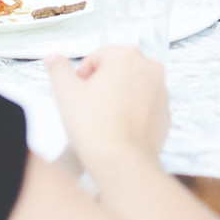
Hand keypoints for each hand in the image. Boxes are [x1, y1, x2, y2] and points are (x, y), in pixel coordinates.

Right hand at [45, 46, 168, 177]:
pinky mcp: (165, 114)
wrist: (122, 163)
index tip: (77, 90)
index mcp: (127, 57)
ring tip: (102, 118)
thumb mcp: (65, 92)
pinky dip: (131, 112)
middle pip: (118, 68)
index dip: (83, 73)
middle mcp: (150, 69)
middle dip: (101, 83)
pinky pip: (144, 105)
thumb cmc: (95, 127)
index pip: (98, 56)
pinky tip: (116, 128)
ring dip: (117, 96)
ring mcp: (161, 92)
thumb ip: (58, 68)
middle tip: (87, 104)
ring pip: (132, 86)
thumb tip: (54, 58)